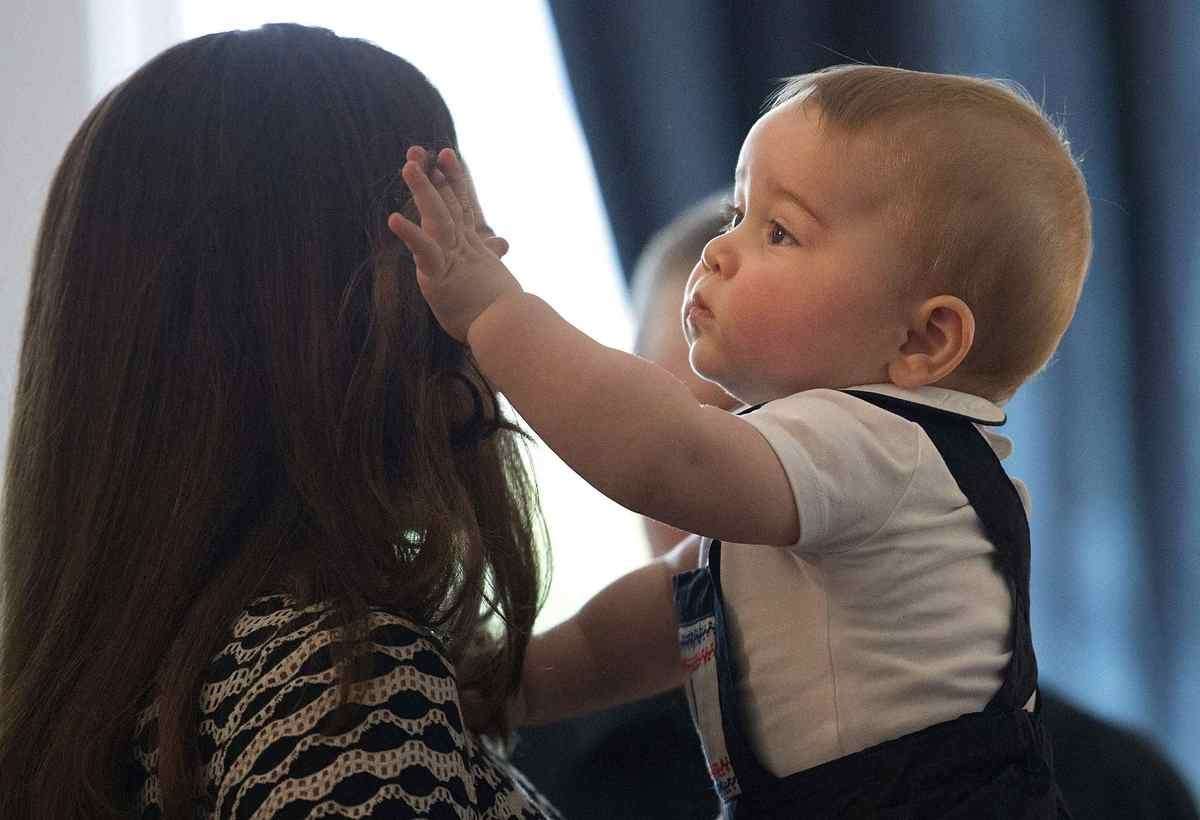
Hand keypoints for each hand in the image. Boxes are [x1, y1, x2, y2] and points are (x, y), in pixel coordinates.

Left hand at [387, 147, 521, 341]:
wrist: (508, 327)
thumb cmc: (500, 310)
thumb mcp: (490, 279)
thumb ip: (491, 257)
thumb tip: (502, 243)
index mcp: (471, 248)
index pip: (460, 207)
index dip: (452, 181)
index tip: (445, 157)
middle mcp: (462, 247)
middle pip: (446, 203)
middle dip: (433, 176)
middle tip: (419, 149)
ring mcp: (452, 259)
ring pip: (436, 218)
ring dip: (422, 191)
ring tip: (408, 165)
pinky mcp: (441, 275)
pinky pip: (425, 250)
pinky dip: (409, 234)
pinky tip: (392, 219)